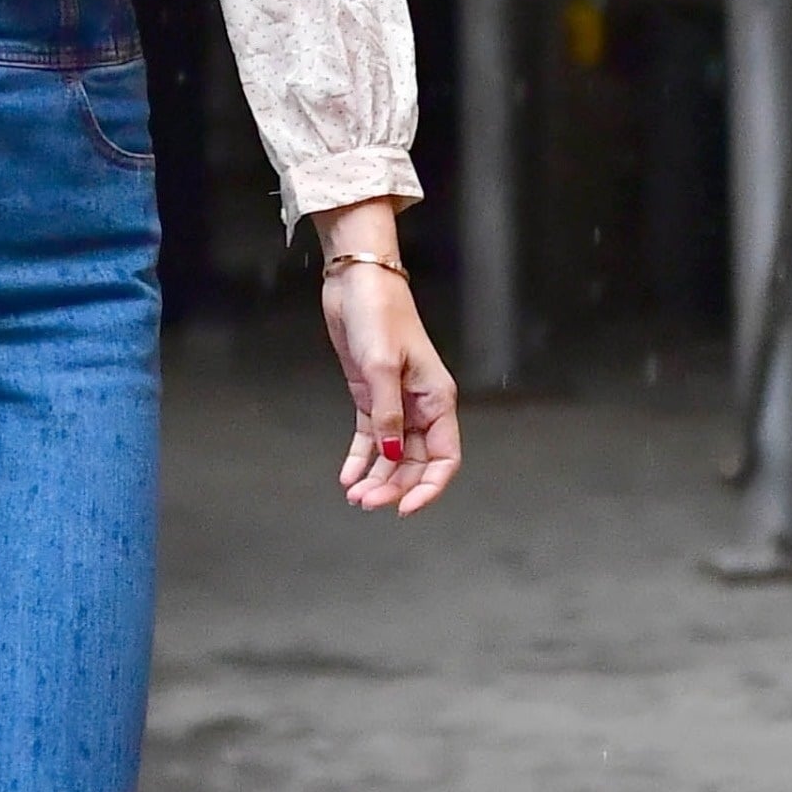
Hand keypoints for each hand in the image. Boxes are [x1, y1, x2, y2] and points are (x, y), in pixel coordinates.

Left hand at [319, 230, 460, 516]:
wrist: (357, 283)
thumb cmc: (380, 315)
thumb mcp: (383, 365)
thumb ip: (387, 414)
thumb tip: (390, 455)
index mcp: (437, 399)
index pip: (444, 458)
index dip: (429, 487)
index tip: (406, 508)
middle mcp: (420, 407)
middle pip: (415, 462)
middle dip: (395, 487)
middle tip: (366, 503)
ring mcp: (395, 403)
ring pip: (392, 455)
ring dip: (376, 478)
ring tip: (354, 496)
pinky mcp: (371, 397)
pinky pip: (371, 439)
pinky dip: (360, 459)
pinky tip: (348, 476)